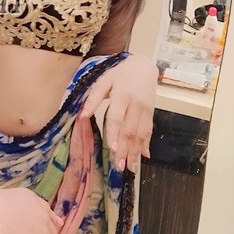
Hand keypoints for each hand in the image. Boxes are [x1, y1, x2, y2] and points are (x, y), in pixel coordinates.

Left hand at [79, 53, 158, 172]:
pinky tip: (144, 156)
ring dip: (136, 152)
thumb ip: (93, 98)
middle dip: (125, 149)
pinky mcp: (152, 113)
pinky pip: (149, 131)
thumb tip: (81, 115)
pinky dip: (146, 144)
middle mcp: (136, 104)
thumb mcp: (103, 80)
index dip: (114, 133)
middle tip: (119, 166)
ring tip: (130, 167)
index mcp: (122, 95)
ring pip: (141, 133)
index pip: (117, 117)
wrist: (144, 66)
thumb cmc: (119, 73)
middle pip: (130, 129)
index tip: (112, 148)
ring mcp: (146, 109)